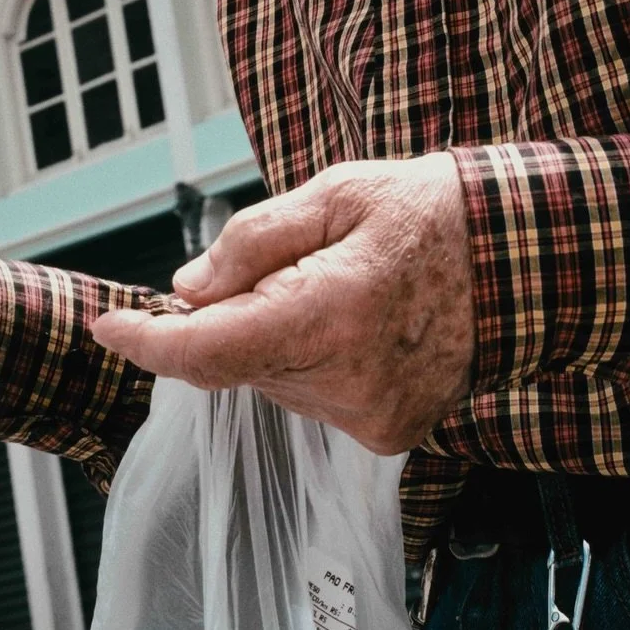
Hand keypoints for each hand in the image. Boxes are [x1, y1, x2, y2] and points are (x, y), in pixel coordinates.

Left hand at [92, 158, 474, 453]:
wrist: (522, 259)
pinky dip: (311, 361)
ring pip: (274, 381)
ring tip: (336, 285)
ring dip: (274, 337)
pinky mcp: (389, 435)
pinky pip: (314, 398)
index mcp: (329, 314)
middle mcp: (347, 382)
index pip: (207, 350)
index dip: (147, 343)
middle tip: (278, 263)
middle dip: (229, 316)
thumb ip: (253, 242)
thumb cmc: (426, 213)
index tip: (107, 324)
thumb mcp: (334, 194)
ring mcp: (370, 418)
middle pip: (238, 362)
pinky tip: (355, 322)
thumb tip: (187, 288)